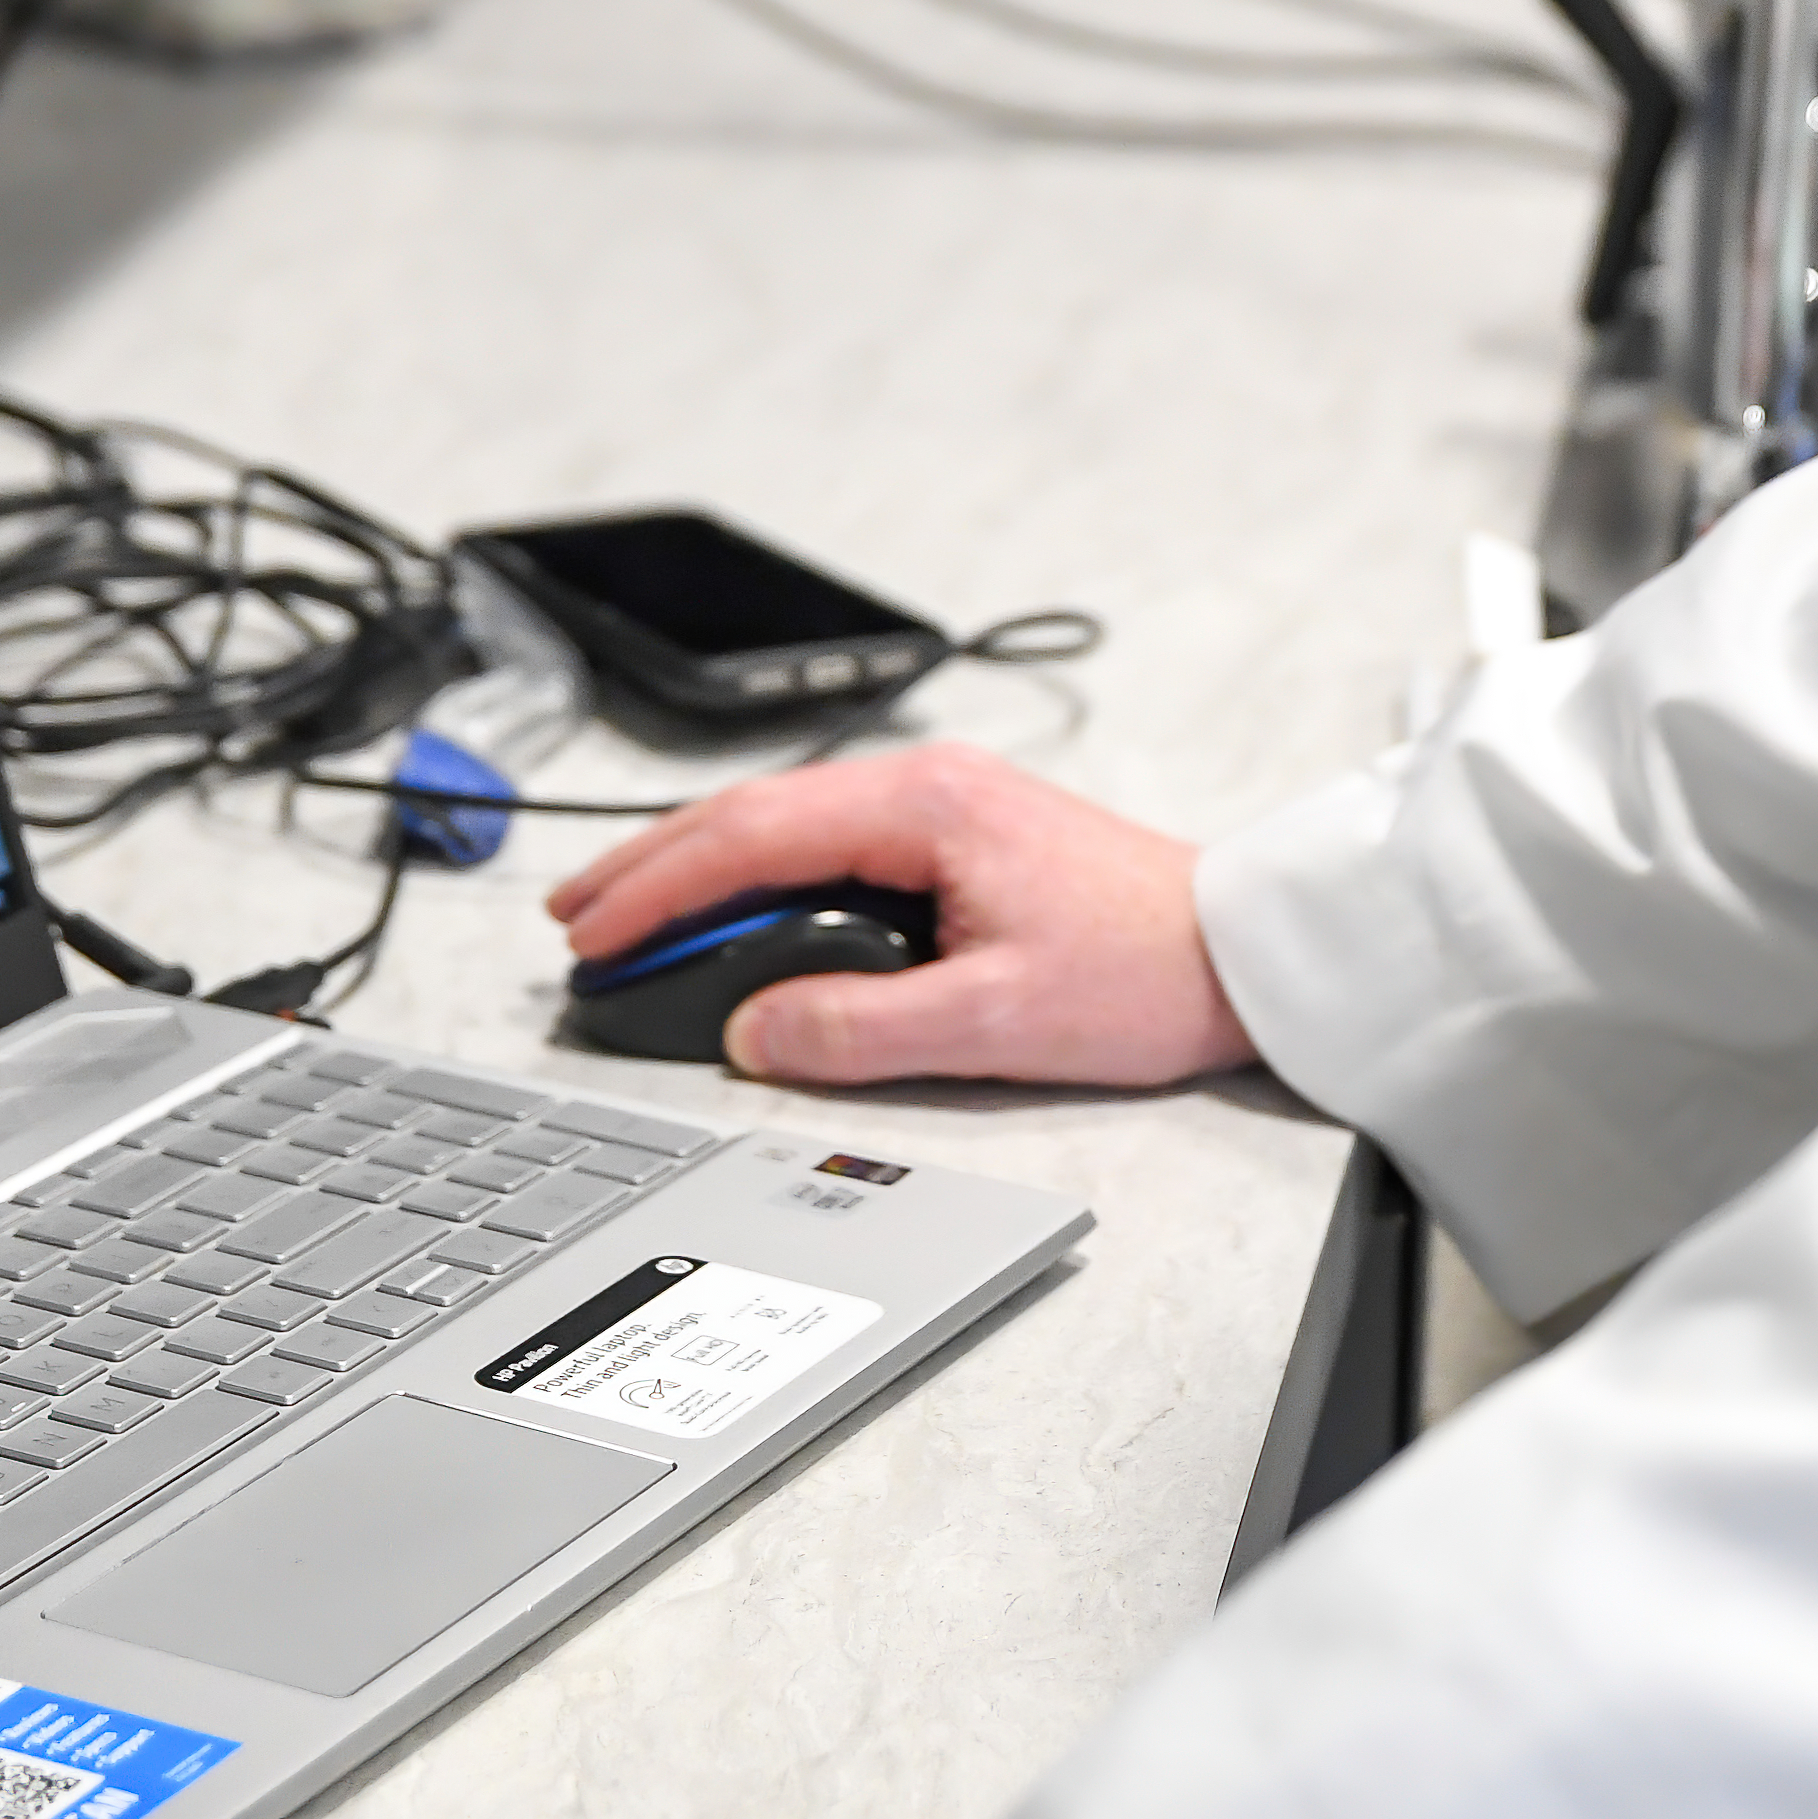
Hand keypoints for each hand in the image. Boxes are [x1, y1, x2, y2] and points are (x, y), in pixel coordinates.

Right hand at [544, 744, 1255, 1089]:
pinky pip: (827, 838)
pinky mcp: (959, 831)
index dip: (656, 891)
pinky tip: (729, 907)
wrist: (1243, 950)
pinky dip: (758, 870)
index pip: (750, 835)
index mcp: (925, 806)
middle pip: (751, 812)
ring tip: (628, 916)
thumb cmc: (1143, 972)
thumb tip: (754, 1033)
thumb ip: (858, 1029)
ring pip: (784, 820)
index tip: (592, 938)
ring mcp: (943, 801)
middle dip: (652, 868)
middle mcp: (927, 784)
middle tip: (574, 920)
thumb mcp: (992, 1021)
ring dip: (700, 866)